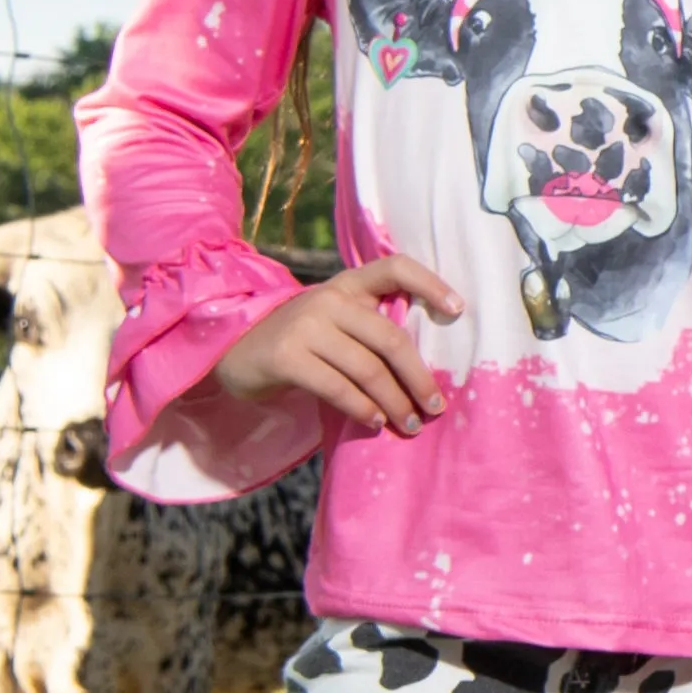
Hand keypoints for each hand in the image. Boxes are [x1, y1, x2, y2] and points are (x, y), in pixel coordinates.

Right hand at [208, 254, 464, 436]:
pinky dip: (362, 409)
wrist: (233, 350)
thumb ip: (370, 331)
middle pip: (390, 337)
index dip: (431, 283)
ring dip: (395, 402)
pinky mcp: (286, 356)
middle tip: (435, 407)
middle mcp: (329, 299)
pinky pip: (338, 387)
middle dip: (419, 377)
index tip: (459, 310)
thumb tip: (424, 375)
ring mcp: (305, 326)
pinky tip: (375, 421)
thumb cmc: (300, 342)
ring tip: (409, 424)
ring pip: (368, 368)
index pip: (395, 268)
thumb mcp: (335, 323)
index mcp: (348, 285)